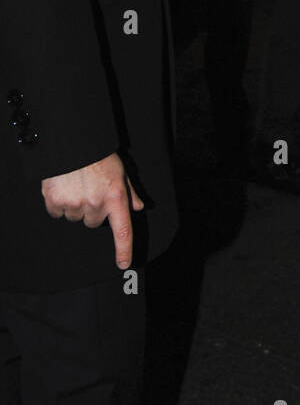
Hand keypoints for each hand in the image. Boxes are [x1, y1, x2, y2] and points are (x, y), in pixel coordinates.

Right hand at [41, 153, 143, 270]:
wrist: (72, 141)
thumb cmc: (98, 155)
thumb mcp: (120, 171)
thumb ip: (130, 192)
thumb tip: (139, 207)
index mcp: (116, 197)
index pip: (123, 231)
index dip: (124, 250)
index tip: (124, 264)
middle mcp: (97, 204)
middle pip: (94, 222)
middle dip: (92, 210)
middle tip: (90, 190)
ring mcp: (76, 204)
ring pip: (75, 217)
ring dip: (75, 205)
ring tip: (75, 184)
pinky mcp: (56, 201)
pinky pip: (57, 212)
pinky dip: (58, 202)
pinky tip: (62, 186)